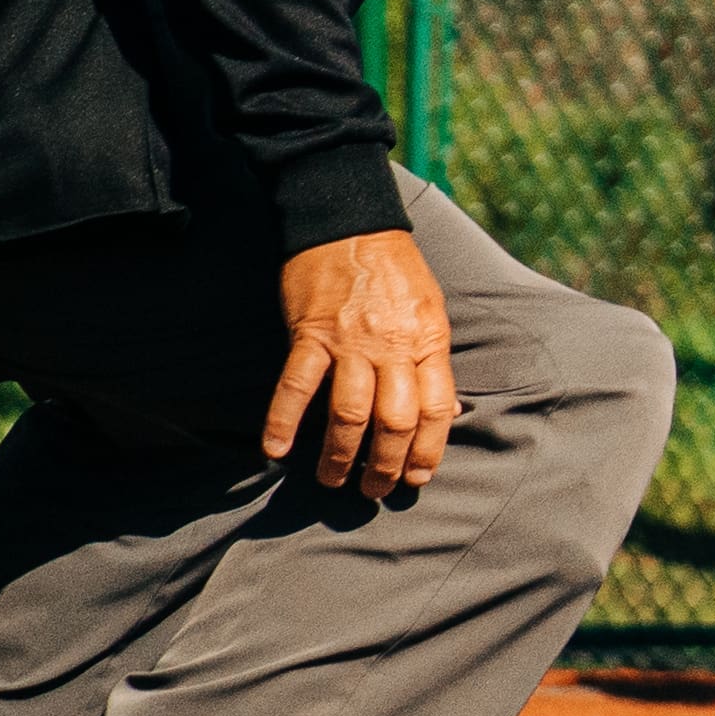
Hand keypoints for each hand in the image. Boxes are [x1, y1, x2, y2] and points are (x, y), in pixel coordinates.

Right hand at [261, 226, 457, 501]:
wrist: (351, 224)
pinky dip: (283, 420)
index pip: (436, 410)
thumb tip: (439, 413)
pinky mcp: (311, 333)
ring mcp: (350, 341)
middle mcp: (393, 346)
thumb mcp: (430, 311)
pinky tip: (275, 450)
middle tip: (374, 491)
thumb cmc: (395, 271)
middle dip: (386, 465)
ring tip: (333, 480)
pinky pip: (296, 385)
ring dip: (340, 456)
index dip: (428, 451)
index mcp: (429, 341)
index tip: (417, 479)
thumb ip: (431, 360)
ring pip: (350, 413)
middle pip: (395, 421)